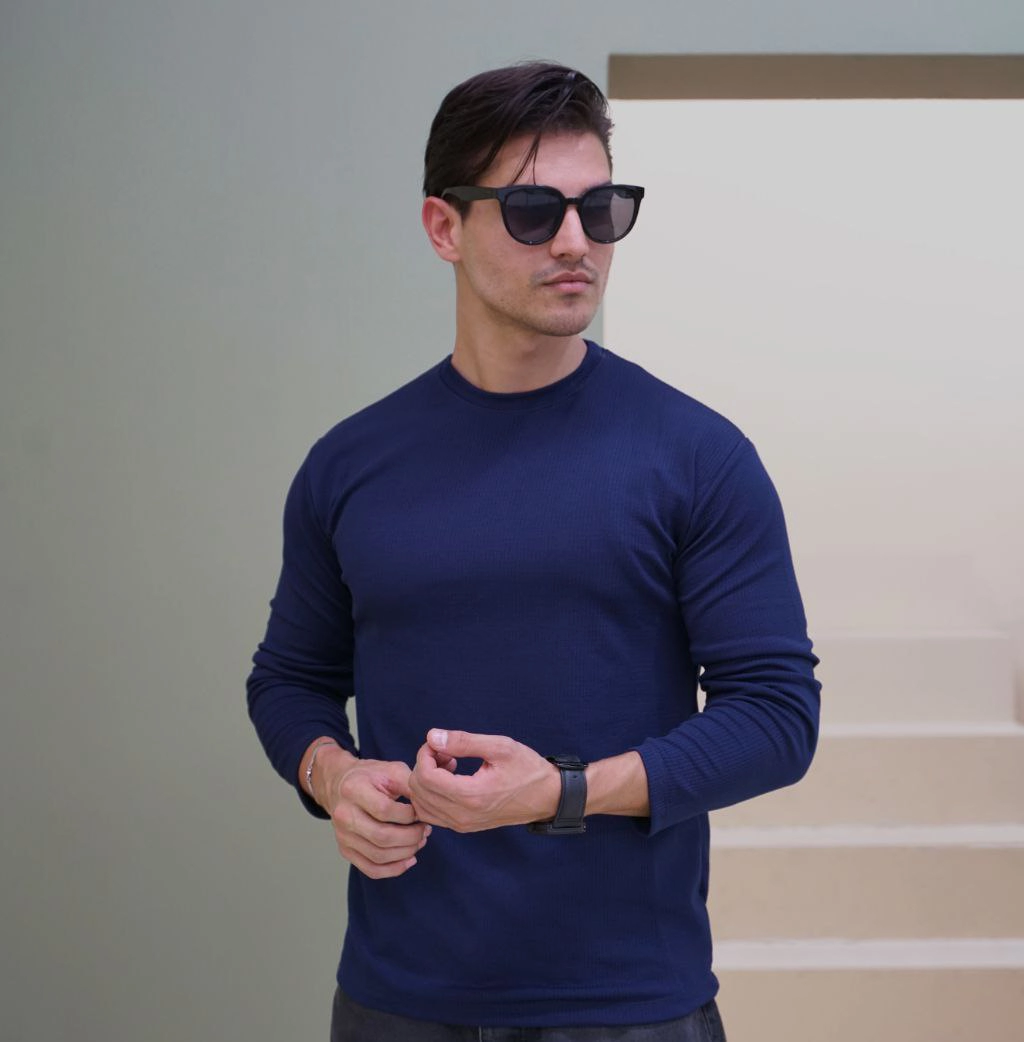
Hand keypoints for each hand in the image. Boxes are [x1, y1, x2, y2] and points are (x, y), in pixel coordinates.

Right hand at [314, 746, 430, 879]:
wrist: (341, 784)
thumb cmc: (371, 776)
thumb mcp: (391, 771)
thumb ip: (410, 785)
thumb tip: (428, 805)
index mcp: (354, 790)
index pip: (384, 810)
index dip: (409, 815)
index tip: (420, 812)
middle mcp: (343, 815)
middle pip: (382, 837)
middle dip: (411, 837)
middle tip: (425, 830)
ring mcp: (342, 835)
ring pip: (378, 855)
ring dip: (406, 852)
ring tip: (420, 841)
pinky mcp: (345, 850)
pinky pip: (371, 869)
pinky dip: (393, 869)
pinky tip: (409, 859)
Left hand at [408, 729, 559, 832]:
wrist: (546, 797)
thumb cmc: (527, 769)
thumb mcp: (499, 747)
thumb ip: (464, 742)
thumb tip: (432, 737)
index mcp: (471, 796)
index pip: (425, 777)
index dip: (425, 755)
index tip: (439, 743)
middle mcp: (462, 816)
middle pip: (418, 791)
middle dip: (424, 765)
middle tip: (445, 751)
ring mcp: (461, 824)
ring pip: (421, 805)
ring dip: (425, 781)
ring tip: (448, 764)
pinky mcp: (463, 826)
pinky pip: (431, 813)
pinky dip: (430, 794)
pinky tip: (449, 779)